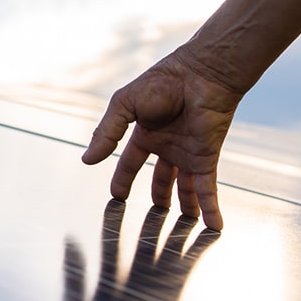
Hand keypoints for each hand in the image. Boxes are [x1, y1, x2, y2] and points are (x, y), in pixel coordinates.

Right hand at [81, 48, 242, 229]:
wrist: (201, 75)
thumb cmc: (163, 82)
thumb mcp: (124, 105)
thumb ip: (106, 132)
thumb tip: (86, 160)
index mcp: (146, 132)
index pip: (131, 161)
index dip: (123, 178)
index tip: (118, 196)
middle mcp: (168, 145)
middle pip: (161, 178)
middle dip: (159, 196)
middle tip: (155, 216)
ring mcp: (188, 153)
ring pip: (185, 187)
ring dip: (186, 206)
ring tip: (186, 224)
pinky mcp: (206, 158)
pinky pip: (207, 189)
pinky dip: (210, 208)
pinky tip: (214, 226)